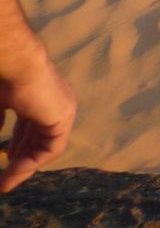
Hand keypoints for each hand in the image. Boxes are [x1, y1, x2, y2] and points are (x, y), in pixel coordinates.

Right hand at [0, 48, 74, 192]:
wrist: (19, 65)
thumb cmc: (5, 78)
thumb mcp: (0, 103)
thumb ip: (1, 117)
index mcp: (41, 96)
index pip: (33, 125)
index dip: (19, 142)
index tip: (7, 156)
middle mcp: (55, 103)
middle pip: (39, 137)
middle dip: (21, 158)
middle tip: (5, 177)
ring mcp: (62, 111)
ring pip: (44, 146)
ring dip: (24, 167)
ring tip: (5, 184)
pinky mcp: (63, 120)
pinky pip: (49, 150)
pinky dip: (30, 163)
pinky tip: (12, 172)